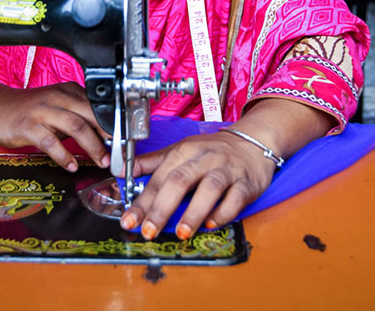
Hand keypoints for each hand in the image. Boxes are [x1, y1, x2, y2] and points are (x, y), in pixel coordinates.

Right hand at [0, 81, 110, 172]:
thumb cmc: (28, 110)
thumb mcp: (57, 107)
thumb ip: (78, 118)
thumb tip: (104, 137)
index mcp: (68, 91)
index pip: (98, 107)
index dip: (114, 126)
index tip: (124, 142)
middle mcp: (58, 97)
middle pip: (91, 115)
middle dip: (108, 136)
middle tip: (117, 155)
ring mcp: (42, 110)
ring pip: (75, 125)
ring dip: (92, 146)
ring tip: (101, 161)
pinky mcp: (28, 125)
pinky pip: (50, 141)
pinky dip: (63, 155)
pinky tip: (70, 166)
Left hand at [119, 131, 275, 240]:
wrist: (252, 141)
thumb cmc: (212, 150)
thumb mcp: (180, 150)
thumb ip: (152, 163)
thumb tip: (121, 171)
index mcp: (184, 151)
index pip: (159, 177)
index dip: (142, 201)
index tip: (129, 221)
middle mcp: (204, 159)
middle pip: (180, 180)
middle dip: (162, 208)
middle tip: (149, 231)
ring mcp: (226, 170)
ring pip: (210, 188)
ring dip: (194, 212)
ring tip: (181, 232)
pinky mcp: (246, 182)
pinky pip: (236, 197)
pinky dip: (224, 212)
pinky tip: (211, 223)